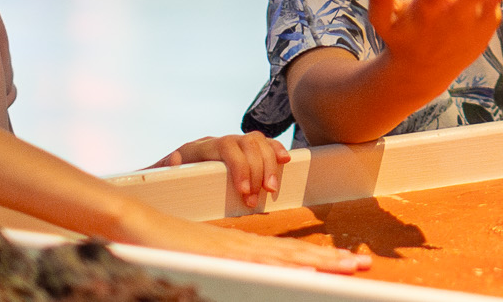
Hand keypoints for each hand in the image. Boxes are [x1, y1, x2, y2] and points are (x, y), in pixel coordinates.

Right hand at [117, 207, 370, 273]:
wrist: (138, 224)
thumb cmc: (169, 246)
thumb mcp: (208, 261)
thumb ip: (232, 265)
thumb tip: (255, 277)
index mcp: (245, 248)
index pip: (290, 256)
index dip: (321, 260)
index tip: (349, 264)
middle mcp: (244, 245)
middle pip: (295, 253)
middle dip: (331, 259)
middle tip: (364, 264)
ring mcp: (232, 248)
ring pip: (283, 256)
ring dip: (317, 261)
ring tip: (347, 265)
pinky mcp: (218, 253)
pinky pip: (254, 261)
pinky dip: (278, 266)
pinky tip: (298, 269)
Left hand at [152, 131, 290, 209]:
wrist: (160, 181)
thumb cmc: (159, 184)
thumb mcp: (155, 178)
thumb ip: (161, 170)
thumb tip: (175, 158)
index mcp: (197, 148)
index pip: (226, 148)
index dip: (240, 167)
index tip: (244, 191)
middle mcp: (215, 142)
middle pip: (246, 144)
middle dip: (257, 170)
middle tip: (257, 197)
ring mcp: (229, 144)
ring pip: (257, 142)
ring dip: (269, 164)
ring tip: (270, 189)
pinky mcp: (240, 152)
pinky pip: (263, 143)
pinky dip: (275, 150)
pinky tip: (285, 160)